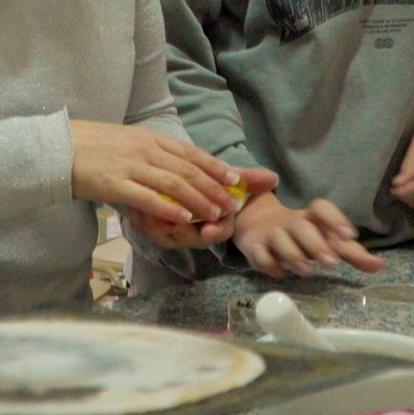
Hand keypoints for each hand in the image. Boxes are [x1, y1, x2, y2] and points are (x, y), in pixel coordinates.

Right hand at [70, 121, 247, 224]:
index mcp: (149, 137)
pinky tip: (184, 218)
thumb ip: (152, 152)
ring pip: (173, 184)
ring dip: (198, 200)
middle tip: (233, 203)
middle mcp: (144, 149)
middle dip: (214, 188)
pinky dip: (168, 208)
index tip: (236, 179)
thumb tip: (177, 165)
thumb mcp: (128, 141)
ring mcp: (130, 166)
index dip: (215, 166)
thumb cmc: (92, 146)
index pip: (190, 152)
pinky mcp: (114, 183)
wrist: (57, 147)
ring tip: (215, 214)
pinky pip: (147, 197)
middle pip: (187, 169)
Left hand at [125, 164, 278, 249]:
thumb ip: (248, 179)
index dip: (214, 231)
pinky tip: (139, 204)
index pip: (217, 233)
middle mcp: (191, 232)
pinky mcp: (150, 226)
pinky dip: (142, 217)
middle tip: (176, 218)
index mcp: (212, 224)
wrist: (174, 179)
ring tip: (154, 208)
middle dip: (182, 229)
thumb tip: (274, 177)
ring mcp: (169, 232)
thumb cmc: (205, 182)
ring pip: (164, 234)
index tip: (209, 228)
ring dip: (159, 222)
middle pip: (188, 238)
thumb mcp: (226, 178)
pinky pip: (144, 227)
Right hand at [231, 192, 384, 277]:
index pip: (322, 208)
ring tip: (308, 271)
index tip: (350, 236)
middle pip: (301, 225)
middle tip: (331, 263)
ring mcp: (271, 233)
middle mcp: (290, 222)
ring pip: (279, 238)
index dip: (335, 219)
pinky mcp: (254, 246)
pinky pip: (259, 254)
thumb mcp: (325, 240)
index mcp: (311, 217)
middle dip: (316, 244)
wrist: (258, 226)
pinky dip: (269, 264)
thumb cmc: (301, 235)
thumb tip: (379, 266)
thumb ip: (351, 253)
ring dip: (293, 254)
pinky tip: (280, 273)